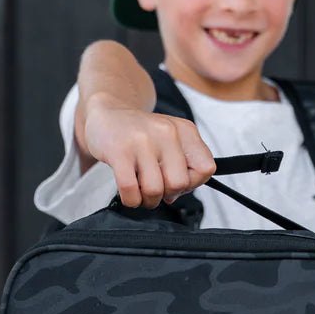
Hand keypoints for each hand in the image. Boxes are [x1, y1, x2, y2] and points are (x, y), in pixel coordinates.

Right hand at [83, 95, 215, 208]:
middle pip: (180, 183)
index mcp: (185, 130)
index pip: (206, 168)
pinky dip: (131, 199)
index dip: (193, 184)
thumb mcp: (171, 141)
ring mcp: (142, 141)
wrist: (108, 114)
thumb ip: (182, 166)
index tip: (177, 181)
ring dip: (148, 199)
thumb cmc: (141, 134)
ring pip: (155, 190)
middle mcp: (166, 132)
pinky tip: (129, 193)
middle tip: (157, 188)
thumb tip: (175, 195)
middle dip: (168, 194)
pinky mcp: (119, 151)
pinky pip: (131, 189)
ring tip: (141, 190)